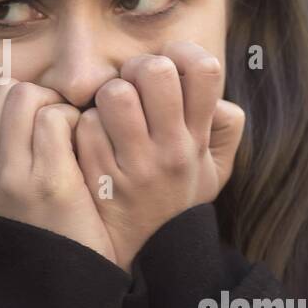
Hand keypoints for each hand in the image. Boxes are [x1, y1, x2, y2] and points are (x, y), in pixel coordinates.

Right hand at [0, 79, 117, 266]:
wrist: (64, 284)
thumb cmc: (44, 225)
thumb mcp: (2, 188)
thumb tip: (10, 89)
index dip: (12, 96)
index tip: (33, 121)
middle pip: (3, 90)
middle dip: (35, 97)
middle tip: (55, 126)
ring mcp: (10, 178)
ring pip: (25, 96)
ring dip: (54, 106)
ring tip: (67, 135)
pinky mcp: (48, 181)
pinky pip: (55, 117)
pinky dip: (74, 121)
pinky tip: (80, 147)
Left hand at [75, 41, 245, 272]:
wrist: (149, 254)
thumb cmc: (176, 194)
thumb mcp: (212, 166)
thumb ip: (222, 126)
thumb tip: (213, 91)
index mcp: (199, 139)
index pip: (205, 69)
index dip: (183, 54)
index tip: (170, 67)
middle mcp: (172, 150)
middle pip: (154, 70)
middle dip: (137, 68)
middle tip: (132, 86)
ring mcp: (135, 165)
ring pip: (115, 94)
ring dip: (107, 96)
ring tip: (110, 114)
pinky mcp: (101, 177)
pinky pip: (85, 126)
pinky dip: (84, 127)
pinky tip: (93, 143)